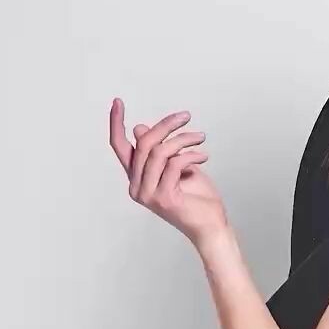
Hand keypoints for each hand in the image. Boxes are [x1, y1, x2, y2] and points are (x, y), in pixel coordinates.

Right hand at [108, 97, 227, 245]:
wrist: (212, 227)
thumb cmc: (197, 199)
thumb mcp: (177, 167)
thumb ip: (158, 151)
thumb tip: (140, 128)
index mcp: (136, 179)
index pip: (120, 147)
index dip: (116, 124)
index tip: (118, 102)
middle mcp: (137, 187)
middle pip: (143, 144)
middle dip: (166, 126)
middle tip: (185, 117)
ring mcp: (148, 194)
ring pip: (159, 152)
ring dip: (183, 139)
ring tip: (200, 137)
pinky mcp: (164, 198)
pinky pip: (174, 164)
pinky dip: (191, 155)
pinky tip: (203, 156)